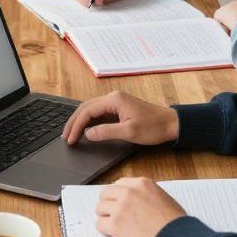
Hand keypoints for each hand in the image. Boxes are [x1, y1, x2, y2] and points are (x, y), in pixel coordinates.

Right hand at [62, 91, 178, 145]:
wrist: (171, 123)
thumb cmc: (153, 127)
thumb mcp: (129, 132)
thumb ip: (106, 132)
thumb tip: (87, 134)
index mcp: (114, 100)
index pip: (87, 111)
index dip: (76, 126)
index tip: (70, 139)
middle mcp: (113, 97)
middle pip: (86, 108)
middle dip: (74, 122)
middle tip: (65, 136)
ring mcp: (116, 102)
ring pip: (91, 109)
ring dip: (80, 121)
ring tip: (71, 134)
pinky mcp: (119, 108)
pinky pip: (99, 112)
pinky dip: (89, 121)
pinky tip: (85, 129)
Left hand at [96, 177, 186, 236]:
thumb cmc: (175, 223)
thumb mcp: (164, 198)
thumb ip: (146, 194)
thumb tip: (133, 198)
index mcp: (142, 184)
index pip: (120, 183)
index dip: (118, 195)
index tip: (119, 202)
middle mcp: (129, 192)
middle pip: (105, 193)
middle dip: (108, 204)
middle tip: (113, 215)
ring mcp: (121, 208)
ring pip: (100, 208)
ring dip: (105, 217)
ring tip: (114, 225)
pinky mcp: (115, 225)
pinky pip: (99, 224)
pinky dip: (105, 231)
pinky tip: (113, 234)